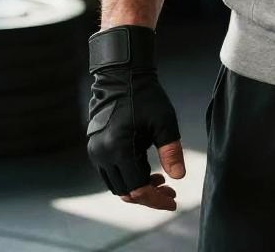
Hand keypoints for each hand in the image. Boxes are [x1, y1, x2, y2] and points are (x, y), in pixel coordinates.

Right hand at [86, 24, 185, 210]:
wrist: (122, 74)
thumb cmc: (145, 95)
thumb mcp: (164, 121)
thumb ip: (171, 151)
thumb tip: (179, 177)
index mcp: (118, 149)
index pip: (138, 188)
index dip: (156, 199)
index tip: (173, 201)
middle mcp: (102, 155)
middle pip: (126, 191)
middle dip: (149, 196)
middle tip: (170, 191)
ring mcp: (95, 151)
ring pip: (117, 184)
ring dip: (138, 187)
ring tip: (160, 180)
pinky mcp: (95, 146)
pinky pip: (111, 171)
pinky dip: (128, 175)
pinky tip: (145, 168)